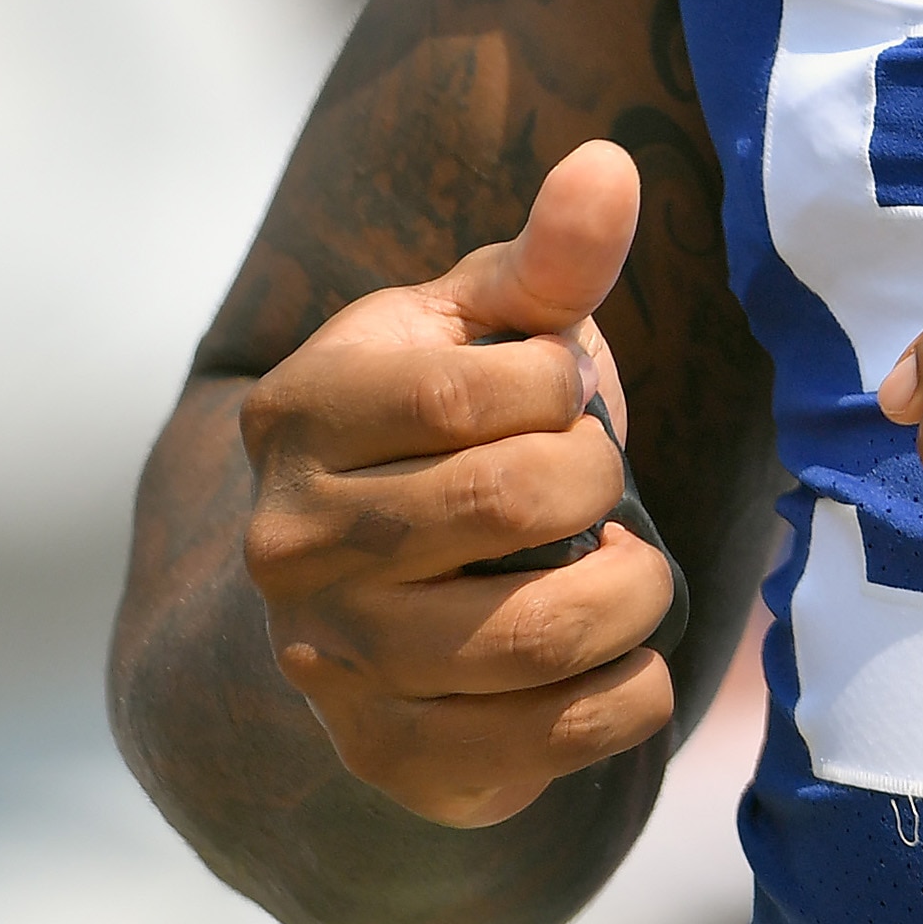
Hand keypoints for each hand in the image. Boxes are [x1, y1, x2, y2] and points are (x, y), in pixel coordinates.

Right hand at [235, 139, 681, 826]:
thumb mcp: (486, 326)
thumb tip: (610, 167)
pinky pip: (546, 744)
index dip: (559, 388)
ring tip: (628, 568)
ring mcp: (331, 661)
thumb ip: (549, 258)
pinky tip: (625, 658)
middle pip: (510, 502)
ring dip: (632, 594)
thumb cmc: (453, 419)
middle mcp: (290, 544)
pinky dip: (627, 697)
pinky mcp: (389, 756)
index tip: (561, 396)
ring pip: (535, 634)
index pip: (465, 392)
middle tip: (601, 484)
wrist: (372, 579)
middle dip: (602, 481)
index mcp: (302, 413)